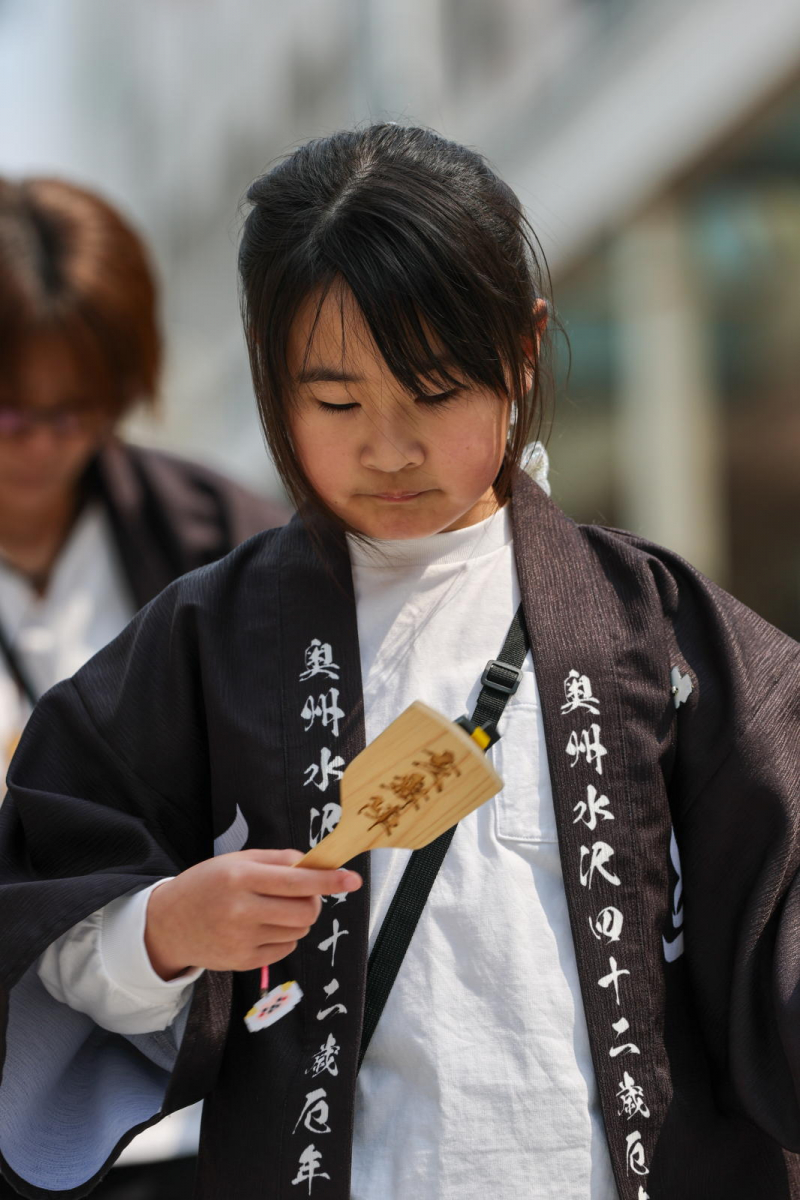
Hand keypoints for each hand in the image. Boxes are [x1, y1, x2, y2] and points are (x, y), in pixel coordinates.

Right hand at [144, 848, 361, 979]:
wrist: (167, 924)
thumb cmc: (207, 884)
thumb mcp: (236, 860)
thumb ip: (277, 860)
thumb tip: (314, 865)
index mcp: (240, 877)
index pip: (296, 880)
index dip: (328, 880)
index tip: (352, 880)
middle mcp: (241, 910)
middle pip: (305, 911)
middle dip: (314, 901)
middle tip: (302, 894)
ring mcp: (241, 940)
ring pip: (298, 931)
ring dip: (298, 919)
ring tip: (273, 909)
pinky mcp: (242, 962)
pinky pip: (285, 949)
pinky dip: (284, 937)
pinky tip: (263, 927)